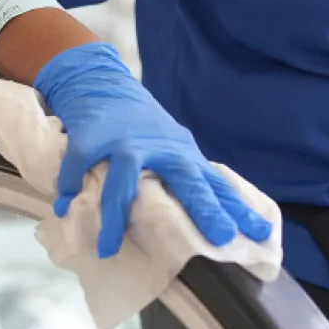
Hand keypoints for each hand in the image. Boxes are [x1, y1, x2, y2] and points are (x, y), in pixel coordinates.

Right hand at [34, 43, 272, 257]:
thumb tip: (213, 217)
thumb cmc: (137, 124)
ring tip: (107, 247)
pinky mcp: (91, 136)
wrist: (99, 81)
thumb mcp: (169, 146)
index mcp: (180, 152)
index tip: (262, 235)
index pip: (214, 183)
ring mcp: (123, 141)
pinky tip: (66, 206)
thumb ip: (185, 176)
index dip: (237, 208)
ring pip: (124, 181)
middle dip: (204, 208)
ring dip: (114, 215)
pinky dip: (71, 187)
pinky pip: (81, 166)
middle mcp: (158, 146)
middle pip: (186, 178)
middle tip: (220, 238)